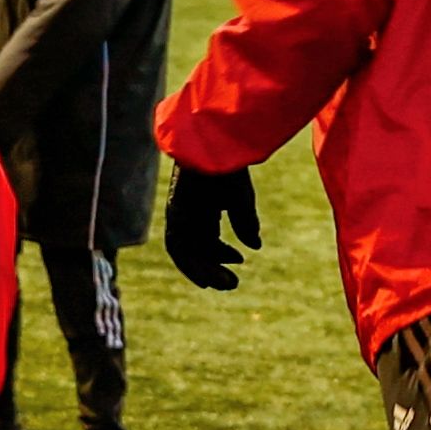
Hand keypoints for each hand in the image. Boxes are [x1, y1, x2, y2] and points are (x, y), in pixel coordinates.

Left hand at [165, 162, 262, 290]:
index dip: (220, 256)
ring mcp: (179, 215)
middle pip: (194, 251)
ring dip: (203, 272)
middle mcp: (187, 216)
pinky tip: (210, 272)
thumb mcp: (241, 200)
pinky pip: (178, 247)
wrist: (216, 145)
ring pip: (185, 254)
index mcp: (202, 211)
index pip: (206, 241)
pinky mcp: (175, 214)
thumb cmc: (229, 168)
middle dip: (211, 270)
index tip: (239, 262)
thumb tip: (255, 246)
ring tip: (224, 284)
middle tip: (232, 284)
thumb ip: (245, 224)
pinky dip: (192, 264)